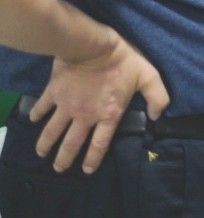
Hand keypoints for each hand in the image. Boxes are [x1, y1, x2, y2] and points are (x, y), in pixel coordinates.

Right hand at [30, 37, 169, 173]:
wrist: (92, 47)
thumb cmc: (123, 61)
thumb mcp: (149, 77)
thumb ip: (158, 98)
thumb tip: (157, 116)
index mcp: (108, 115)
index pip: (100, 144)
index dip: (93, 159)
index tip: (86, 170)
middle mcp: (85, 116)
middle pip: (72, 143)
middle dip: (64, 159)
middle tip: (58, 169)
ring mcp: (67, 105)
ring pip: (53, 131)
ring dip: (46, 143)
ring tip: (42, 153)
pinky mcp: (53, 92)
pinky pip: (42, 107)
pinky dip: (36, 114)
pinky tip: (33, 120)